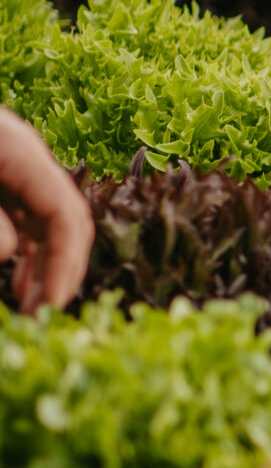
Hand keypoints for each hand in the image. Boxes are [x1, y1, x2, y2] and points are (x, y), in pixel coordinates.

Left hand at [0, 110, 92, 311]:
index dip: (65, 263)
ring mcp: (13, 168)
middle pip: (66, 218)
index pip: (65, 213)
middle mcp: (25, 159)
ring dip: (45, 267)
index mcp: (21, 152)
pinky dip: (27, 252)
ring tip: (30, 307)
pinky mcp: (0, 179)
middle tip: (43, 315)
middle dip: (61, 269)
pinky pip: (26, 219)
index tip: (49, 306)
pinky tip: (17, 282)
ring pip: (48, 223)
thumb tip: (8, 251)